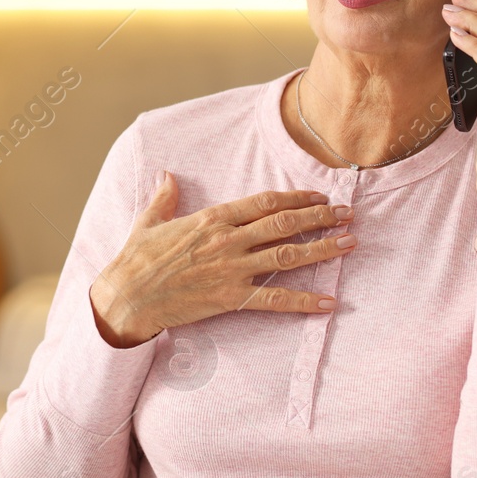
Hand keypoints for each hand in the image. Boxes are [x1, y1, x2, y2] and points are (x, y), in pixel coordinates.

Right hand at [89, 173, 355, 348]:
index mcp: (211, 218)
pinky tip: (329, 302)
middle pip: (284, 224)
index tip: (319, 195)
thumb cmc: (135, 259)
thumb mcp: (149, 221)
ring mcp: (231, 269)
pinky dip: (304, 301)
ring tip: (349, 244)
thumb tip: (167, 175)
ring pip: (286, 255)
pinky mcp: (231, 298)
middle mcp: (227, 240)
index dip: (295, 197)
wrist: (127, 297)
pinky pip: (274, 298)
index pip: (264, 203)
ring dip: (322, 249)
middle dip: (320, 217)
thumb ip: (164, 197)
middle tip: (348, 213)